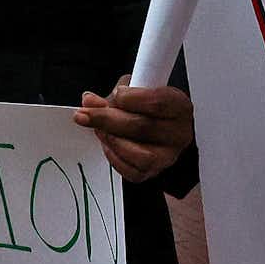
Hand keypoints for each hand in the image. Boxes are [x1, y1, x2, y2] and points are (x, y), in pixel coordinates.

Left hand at [74, 78, 192, 183]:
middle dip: (107, 119)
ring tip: (98, 129)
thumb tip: (89, 101)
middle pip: (142, 127)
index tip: (115, 94)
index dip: (132, 98)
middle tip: (85, 114)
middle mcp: (179, 134)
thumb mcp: (134, 91)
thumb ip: (114, 95)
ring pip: (138, 153)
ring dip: (111, 140)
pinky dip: (113, 156)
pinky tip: (107, 144)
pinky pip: (130, 170)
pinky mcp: (153, 172)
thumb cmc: (146, 107)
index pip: (158, 103)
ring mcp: (167, 157)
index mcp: (179, 107)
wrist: (156, 131)